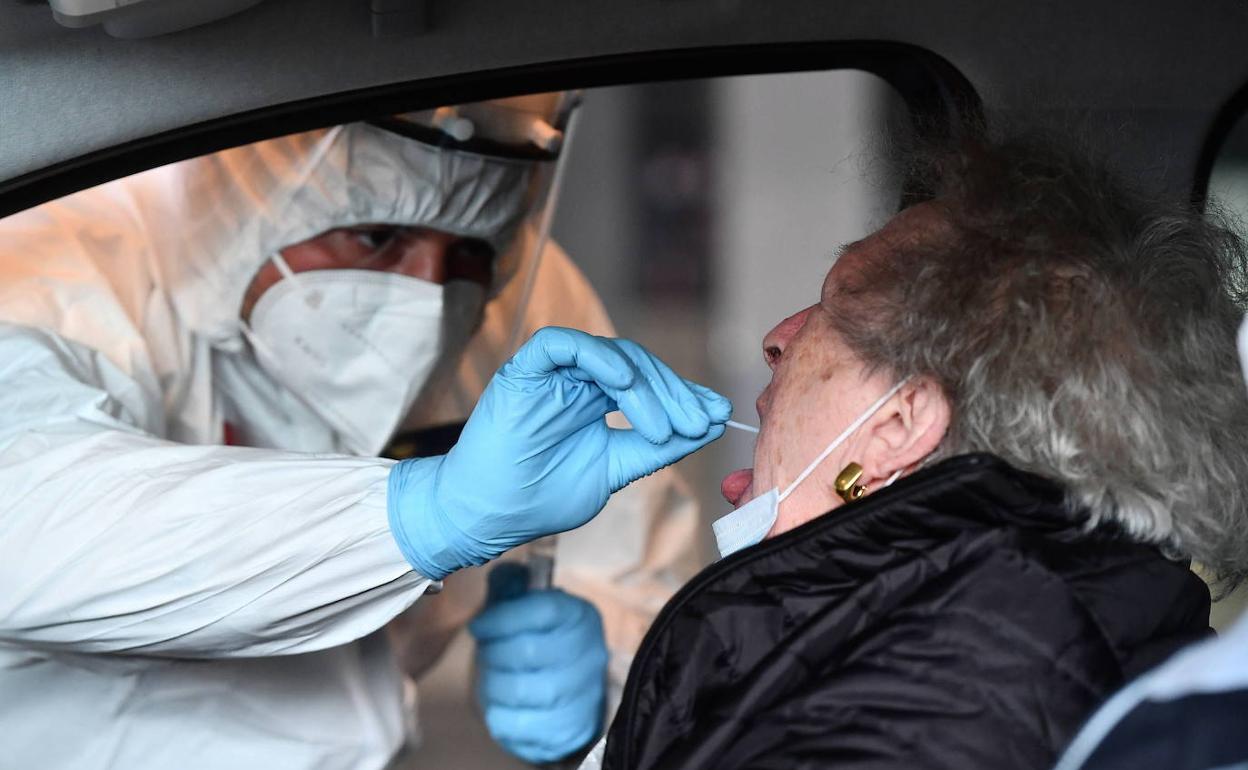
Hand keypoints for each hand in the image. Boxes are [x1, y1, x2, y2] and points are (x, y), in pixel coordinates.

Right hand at [387, 327, 729, 578]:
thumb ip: (657, 447)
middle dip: (674, 393)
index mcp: (595, 399)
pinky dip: (599, 359)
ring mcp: (551, 373)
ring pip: (611, 353)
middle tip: (699, 421)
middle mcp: (577, 380)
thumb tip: (708, 424)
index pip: (649, 382)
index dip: (683, 395)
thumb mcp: (615, 469)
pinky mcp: (524, 369)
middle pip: (637, 365)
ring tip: (665, 426)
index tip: (716, 415)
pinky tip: (625, 385)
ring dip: (646, 386)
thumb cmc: (541, 496)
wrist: (489, 516)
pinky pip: (563, 344)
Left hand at [470, 563, 606, 762]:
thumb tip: (503, 571)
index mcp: (579, 615)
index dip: (503, 618)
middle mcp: (590, 653)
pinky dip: (502, 717)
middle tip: (485, 654)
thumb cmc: (532, 641)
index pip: (543, 611)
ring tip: (491, 679)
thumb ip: (510, 586)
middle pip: (531, 651)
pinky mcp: (573, 728)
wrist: (559, 692)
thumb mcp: (521, 606)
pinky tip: (500, 706)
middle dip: (494, 653)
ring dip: (495, 685)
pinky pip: (527, 726)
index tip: (478, 626)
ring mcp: (585, 693)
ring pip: (527, 691)